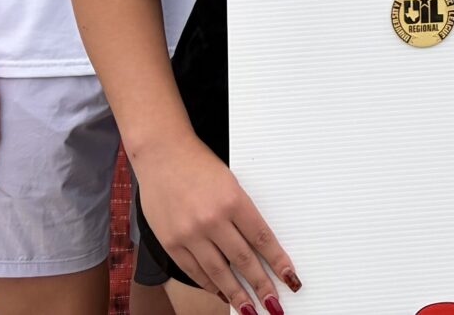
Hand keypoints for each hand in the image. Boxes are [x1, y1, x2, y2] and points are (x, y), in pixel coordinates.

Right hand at [135, 134, 299, 311]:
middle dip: (261, 285)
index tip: (290, 278)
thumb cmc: (200, 165)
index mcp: (234, 199)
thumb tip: (257, 246)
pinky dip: (210, 285)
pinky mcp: (171, 242)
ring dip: (237, 294)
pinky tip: (221, 294)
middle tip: (274, 305)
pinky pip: (195, 271)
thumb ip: (241, 213)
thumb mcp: (230, 182)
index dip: (278, 262)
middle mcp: (212, 219)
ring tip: (250, 309)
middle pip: (243, 260)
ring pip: (219, 272)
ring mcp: (190, 233)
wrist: (162, 154)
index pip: (262, 238)